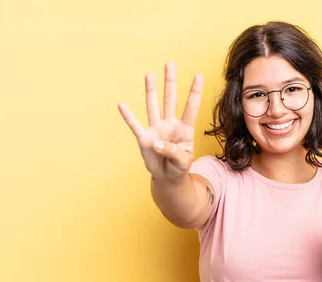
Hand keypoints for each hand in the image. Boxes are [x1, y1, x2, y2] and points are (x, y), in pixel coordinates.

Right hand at [118, 62, 203, 181]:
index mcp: (185, 130)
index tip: (198, 75)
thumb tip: (156, 143)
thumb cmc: (180, 166)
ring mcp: (156, 129)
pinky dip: (128, 116)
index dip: (194, 92)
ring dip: (151, 91)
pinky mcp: (144, 139)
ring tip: (149, 75)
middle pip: (170, 100)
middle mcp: (170, 125)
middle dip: (170, 82)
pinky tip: (122, 104)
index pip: (191, 108)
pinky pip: (135, 125)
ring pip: (153, 106)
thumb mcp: (183, 162)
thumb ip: (172, 151)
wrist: (168, 177)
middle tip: (170, 64)